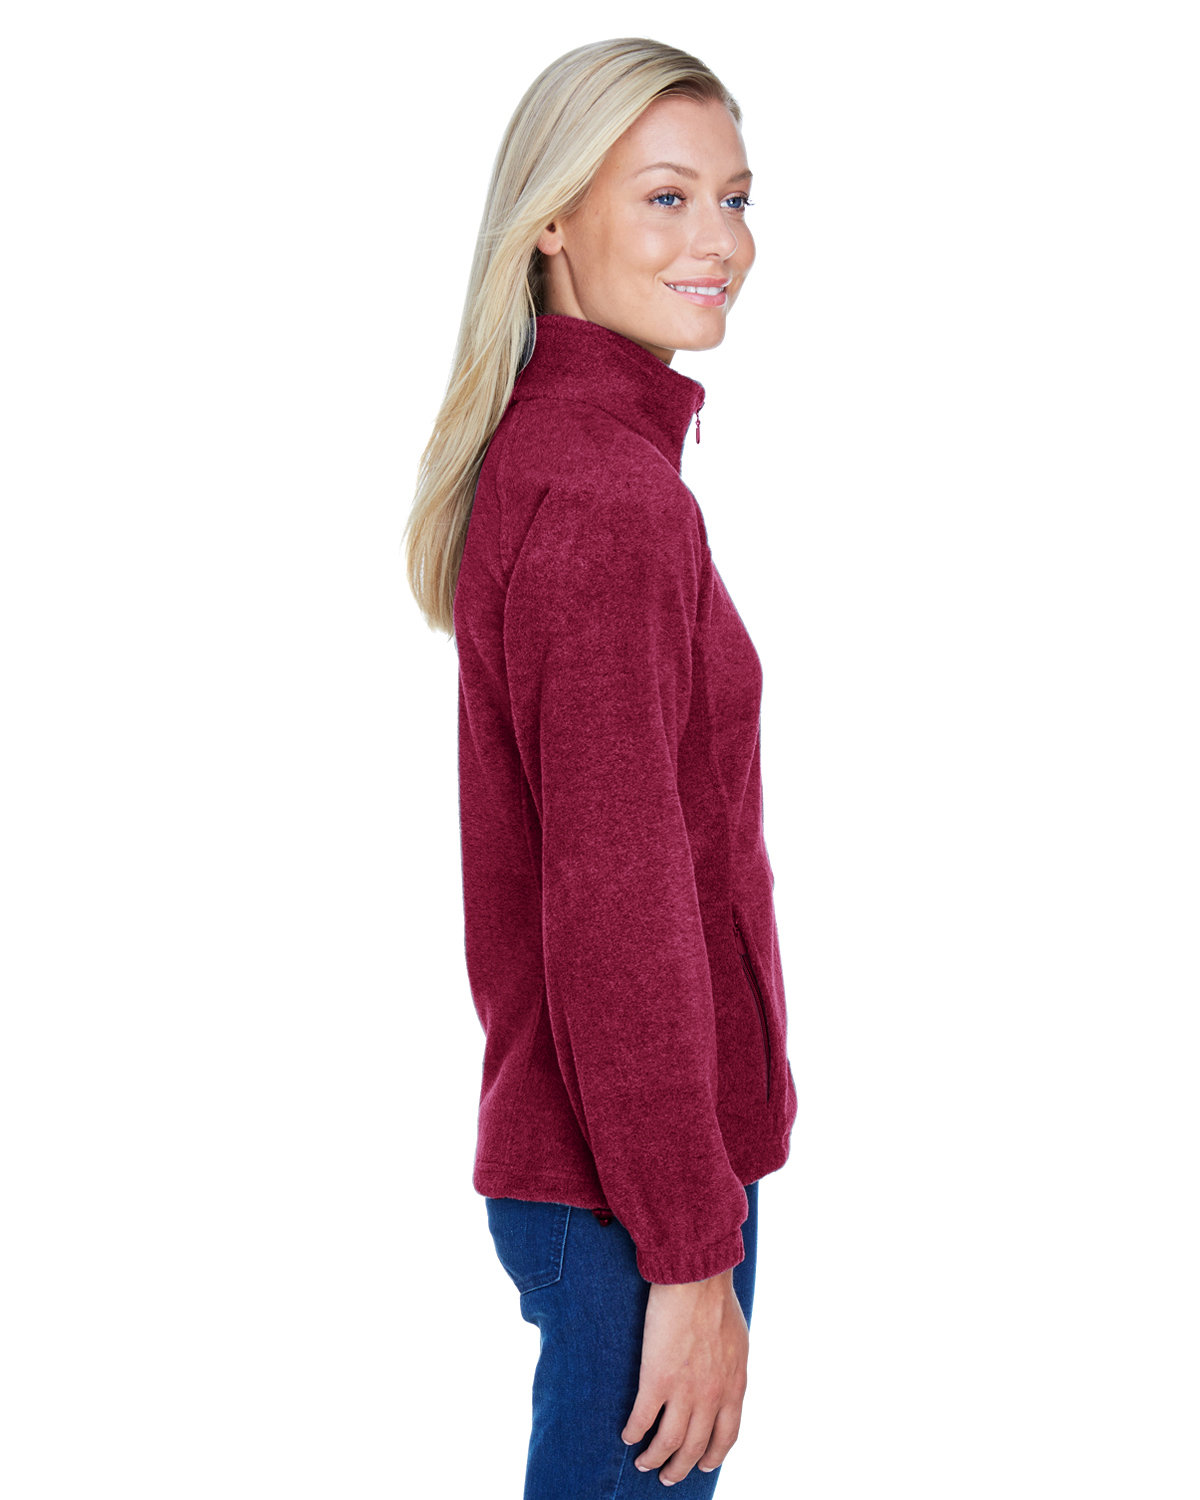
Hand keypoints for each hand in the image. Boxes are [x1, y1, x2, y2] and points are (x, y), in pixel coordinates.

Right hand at [620, 1266, 748, 1484]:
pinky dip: (634, 1432)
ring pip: (668, 1442)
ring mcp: (684, 1390)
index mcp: (733, 1386)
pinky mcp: (656, 1379)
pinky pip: (642, 1418)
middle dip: (680, 1467)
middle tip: (668, 1475)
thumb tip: (725, 1383)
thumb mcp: (737, 1344)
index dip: (712, 1455)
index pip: (726, 1436)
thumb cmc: (717, 1301)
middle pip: (695, 1447)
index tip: (702, 1464)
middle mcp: (711, 1396)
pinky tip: (627, 1435)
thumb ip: (730, 1370)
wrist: (697, 1279)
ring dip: (654, 1458)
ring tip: (644, 1463)